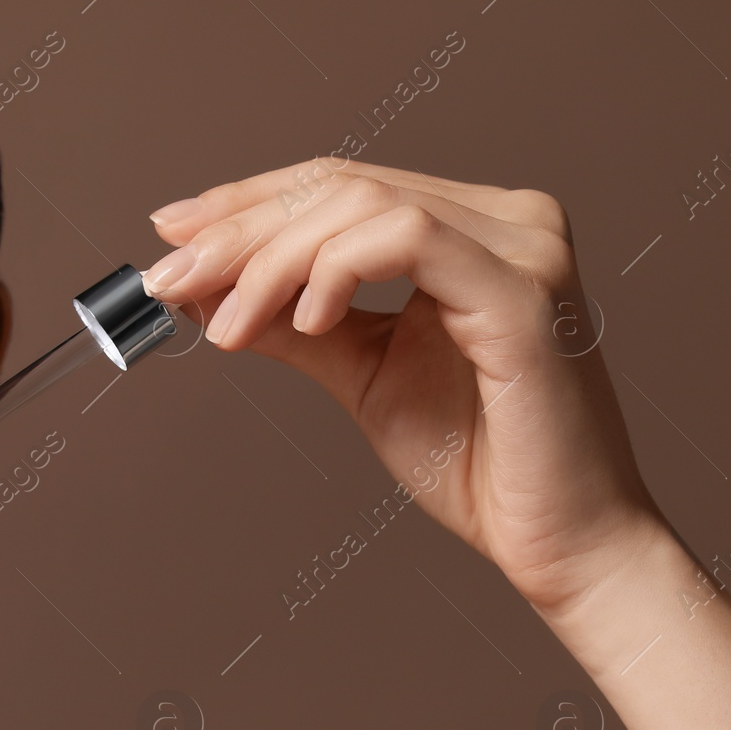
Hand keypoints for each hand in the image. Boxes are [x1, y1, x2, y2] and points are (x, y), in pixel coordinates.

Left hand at [142, 158, 667, 615]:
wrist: (561, 545)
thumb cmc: (482, 467)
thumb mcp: (365, 376)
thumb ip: (298, 323)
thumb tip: (211, 288)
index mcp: (476, 231)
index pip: (343, 185)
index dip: (248, 202)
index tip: (171, 237)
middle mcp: (508, 221)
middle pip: (343, 185)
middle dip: (239, 231)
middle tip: (169, 280)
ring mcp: (524, 248)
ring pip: (363, 203)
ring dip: (272, 258)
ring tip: (226, 324)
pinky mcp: (524, 291)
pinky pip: (406, 239)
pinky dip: (335, 268)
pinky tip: (302, 318)